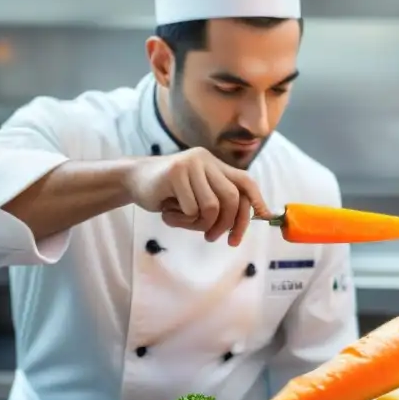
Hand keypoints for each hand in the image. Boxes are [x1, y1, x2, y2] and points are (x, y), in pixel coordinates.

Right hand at [125, 148, 271, 245]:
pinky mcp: (175, 173)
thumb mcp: (197, 195)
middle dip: (228, 224)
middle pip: (232, 198)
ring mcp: (191, 164)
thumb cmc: (169, 193)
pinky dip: (182, 219)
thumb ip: (218, 201)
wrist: (134, 180)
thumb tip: (247, 219)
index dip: (257, 200)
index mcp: (215, 165)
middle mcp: (206, 160)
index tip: (264, 218)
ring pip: (212, 206)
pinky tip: (168, 212)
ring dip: (201, 224)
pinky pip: (191, 208)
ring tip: (185, 222)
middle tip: (214, 238)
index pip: (245, 181)